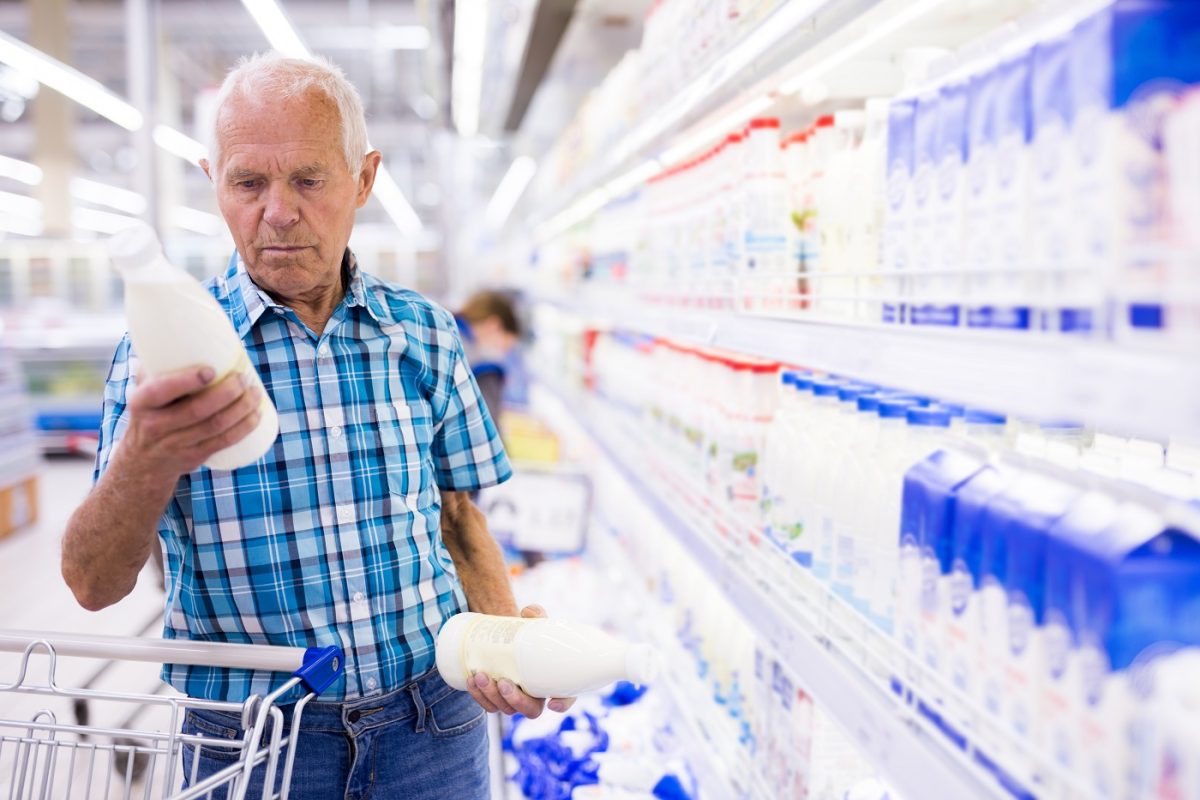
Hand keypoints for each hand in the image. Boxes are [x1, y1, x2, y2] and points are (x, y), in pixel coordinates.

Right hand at [121, 366, 262, 477]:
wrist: (141, 462)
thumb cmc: (150, 413)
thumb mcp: (144, 390)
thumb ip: (157, 363)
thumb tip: (179, 327)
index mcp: (141, 403)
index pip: (161, 391)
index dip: (187, 381)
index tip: (211, 370)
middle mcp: (156, 426)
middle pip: (197, 410)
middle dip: (227, 393)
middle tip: (244, 378)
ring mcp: (175, 445)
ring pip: (215, 426)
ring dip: (241, 409)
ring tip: (256, 392)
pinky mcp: (193, 457)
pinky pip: (223, 442)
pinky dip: (243, 428)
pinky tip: (256, 415)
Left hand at [465, 604, 577, 717]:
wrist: (507, 636)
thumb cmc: (528, 633)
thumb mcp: (534, 622)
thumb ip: (535, 615)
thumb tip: (528, 611)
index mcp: (554, 680)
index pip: (567, 698)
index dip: (563, 704)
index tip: (552, 702)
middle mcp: (536, 696)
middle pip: (531, 710)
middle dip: (515, 700)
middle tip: (503, 682)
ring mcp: (515, 700)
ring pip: (505, 709)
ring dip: (491, 695)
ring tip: (480, 674)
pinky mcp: (497, 699)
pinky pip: (488, 705)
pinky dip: (478, 695)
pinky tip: (471, 679)